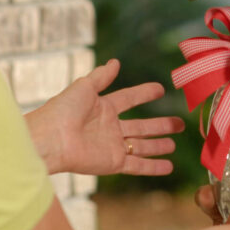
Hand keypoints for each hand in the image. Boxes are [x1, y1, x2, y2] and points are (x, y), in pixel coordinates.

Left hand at [24, 59, 183, 174]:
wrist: (50, 139)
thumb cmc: (62, 110)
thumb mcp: (84, 87)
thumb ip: (101, 76)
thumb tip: (115, 61)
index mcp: (103, 108)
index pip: (129, 99)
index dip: (144, 93)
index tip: (161, 90)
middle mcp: (110, 128)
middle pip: (141, 126)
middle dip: (160, 125)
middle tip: (180, 123)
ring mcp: (112, 146)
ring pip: (142, 146)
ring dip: (159, 145)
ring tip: (175, 143)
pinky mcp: (113, 163)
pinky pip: (138, 165)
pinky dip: (154, 167)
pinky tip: (169, 167)